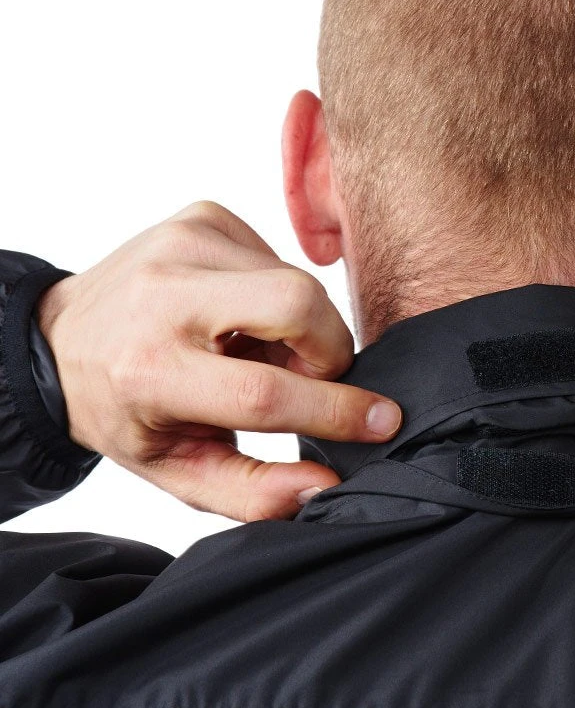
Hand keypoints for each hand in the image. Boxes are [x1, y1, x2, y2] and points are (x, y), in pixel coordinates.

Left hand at [35, 201, 401, 520]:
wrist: (60, 339)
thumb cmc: (125, 408)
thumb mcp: (175, 468)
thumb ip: (250, 491)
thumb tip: (323, 484)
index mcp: (149, 369)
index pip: (264, 389)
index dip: (335, 409)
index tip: (381, 419)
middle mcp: (161, 295)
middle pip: (296, 302)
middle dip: (327, 349)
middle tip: (303, 377)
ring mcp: (182, 244)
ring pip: (297, 279)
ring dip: (299, 326)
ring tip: (255, 348)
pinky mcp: (201, 216)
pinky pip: (279, 256)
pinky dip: (276, 295)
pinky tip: (239, 315)